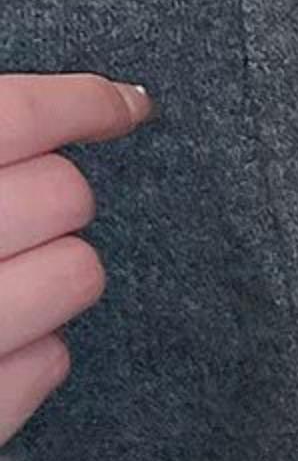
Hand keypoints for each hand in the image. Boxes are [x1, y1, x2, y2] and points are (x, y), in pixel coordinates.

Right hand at [0, 73, 153, 447]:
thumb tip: (34, 118)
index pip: (10, 118)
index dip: (81, 102)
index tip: (123, 105)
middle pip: (64, 194)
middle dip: (51, 195)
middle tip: (4, 211)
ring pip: (80, 273)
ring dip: (52, 268)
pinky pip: (54, 359)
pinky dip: (29, 348)